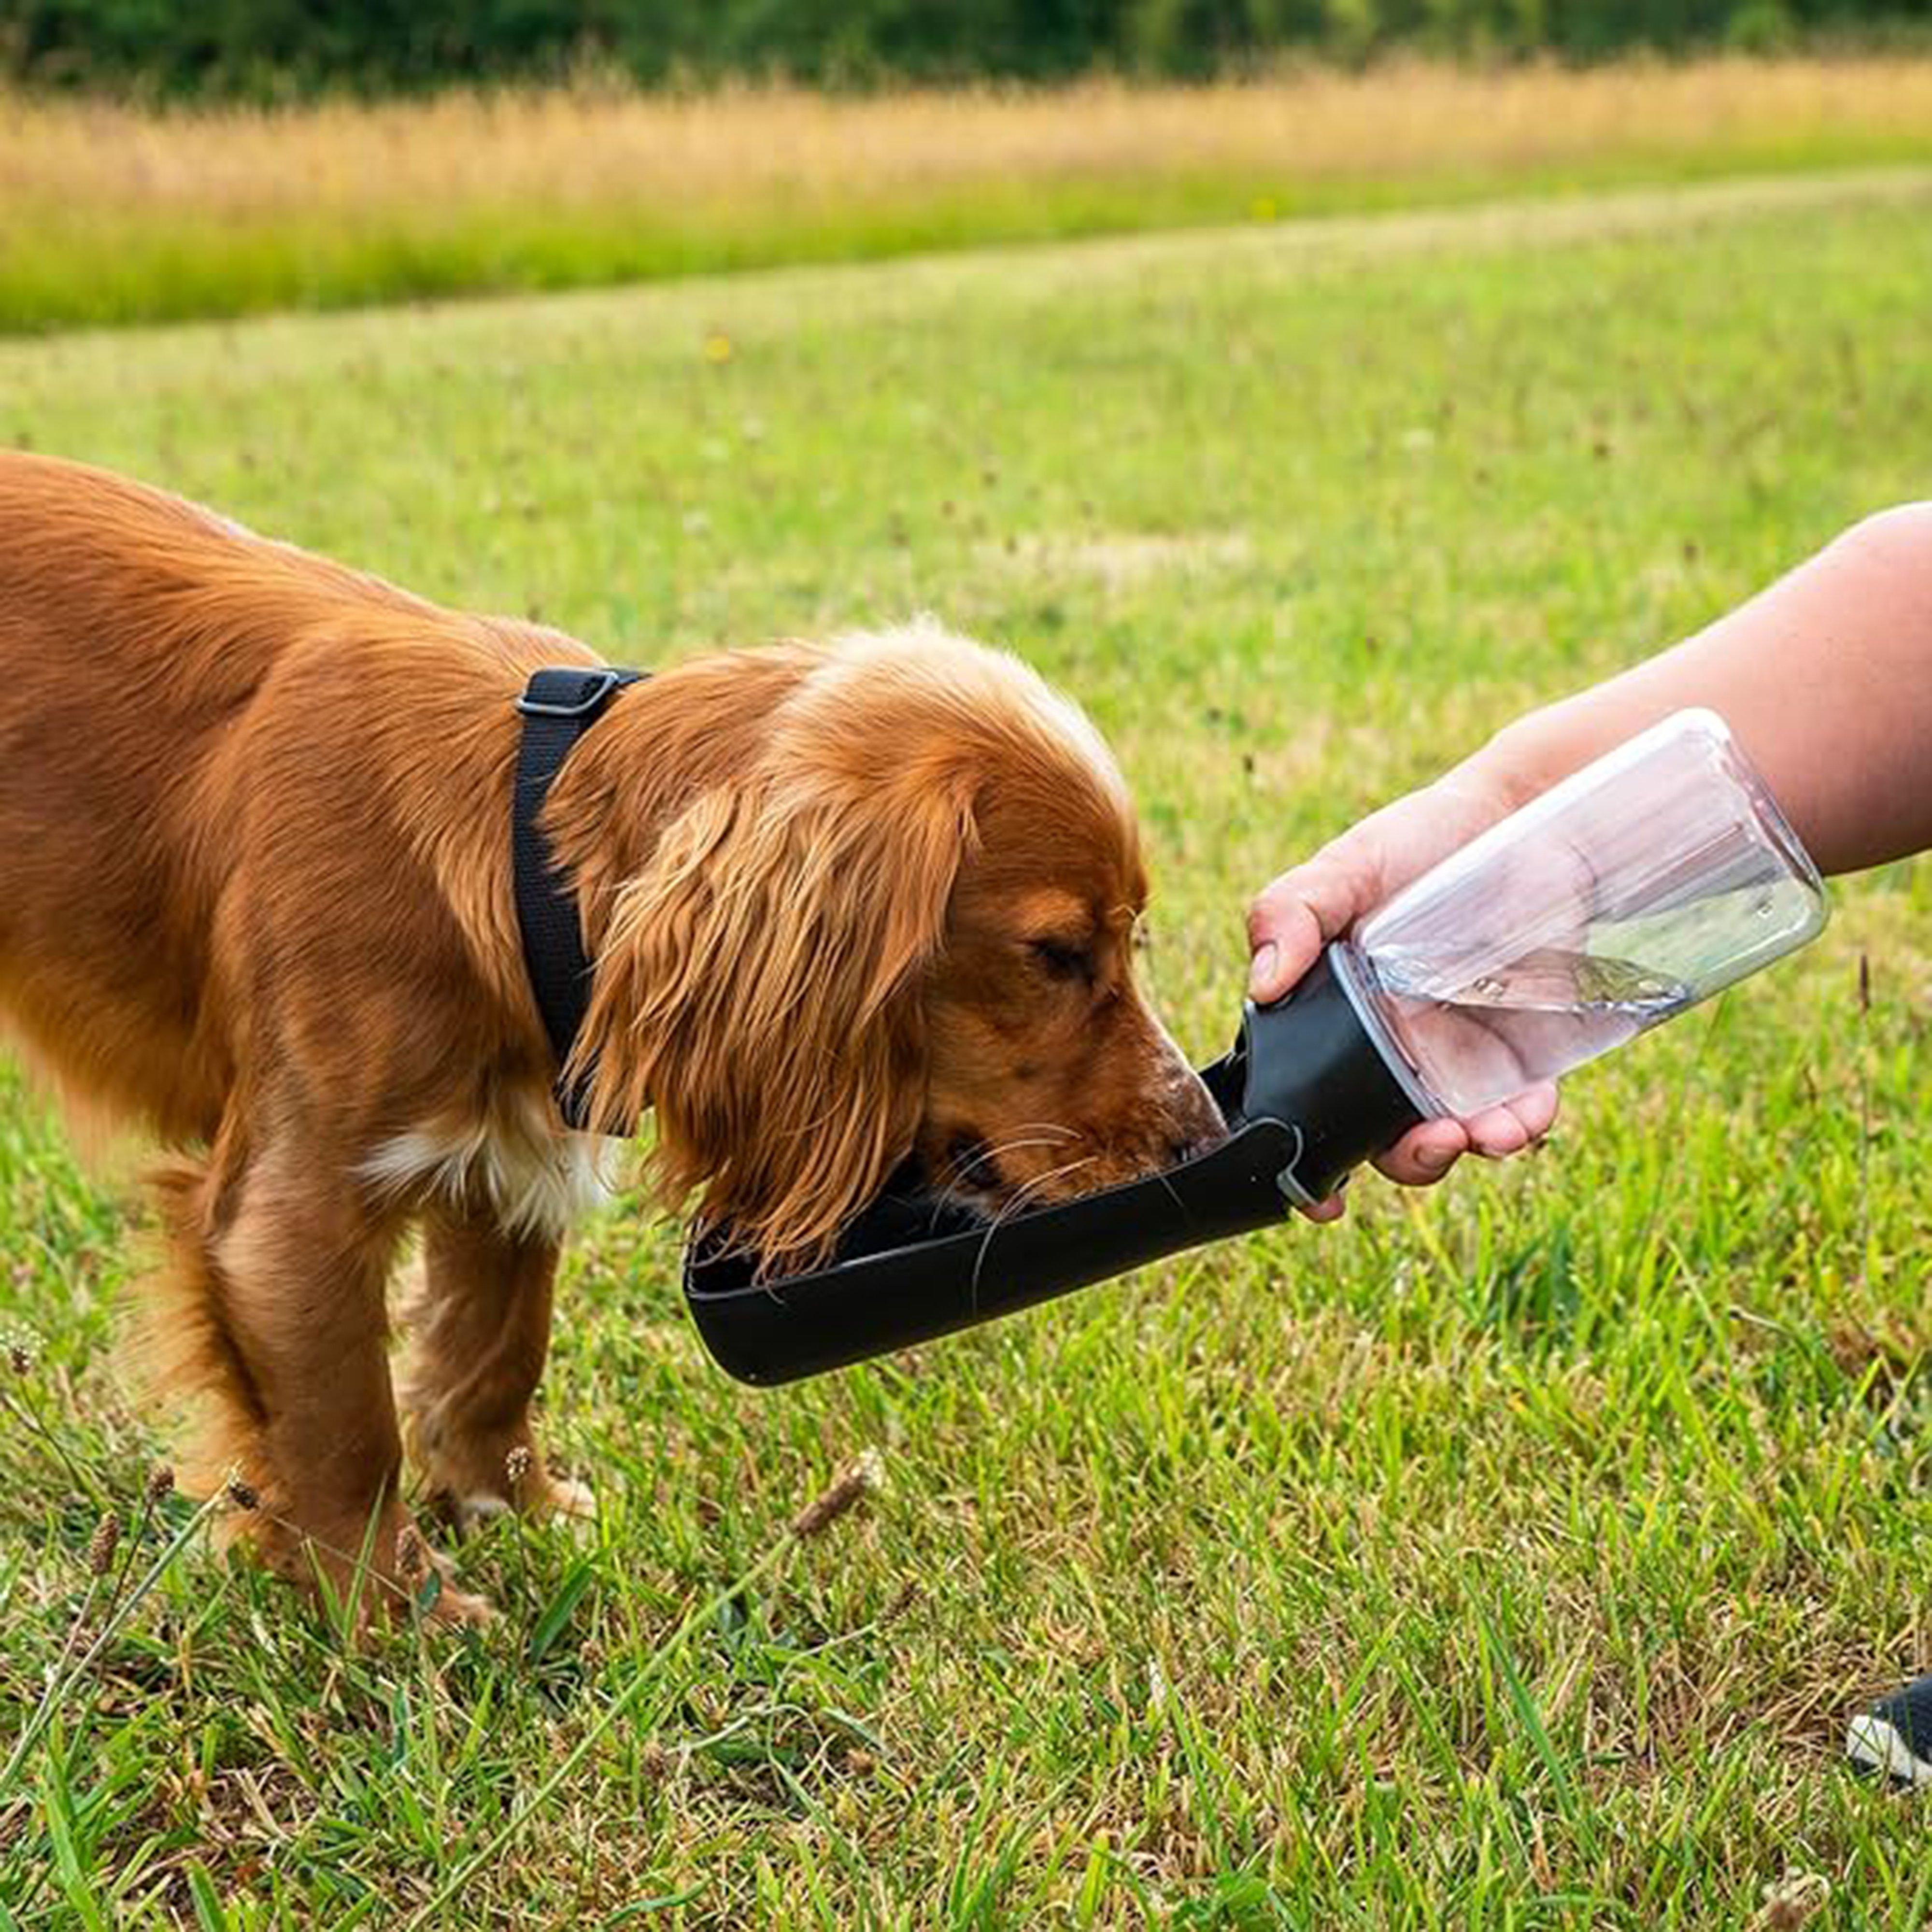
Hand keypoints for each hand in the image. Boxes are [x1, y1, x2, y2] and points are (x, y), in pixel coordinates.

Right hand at [1246, 771, 1559, 1218]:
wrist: (1525, 819)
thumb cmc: (1421, 839)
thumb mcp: (1345, 867)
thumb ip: (1290, 911)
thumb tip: (1263, 982)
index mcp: (1328, 1022)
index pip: (1306, 1104)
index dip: (1307, 1163)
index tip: (1321, 1198)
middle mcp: (1387, 1053)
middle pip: (1382, 1140)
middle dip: (1407, 1161)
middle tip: (1430, 1142)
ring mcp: (1454, 1058)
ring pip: (1452, 1135)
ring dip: (1467, 1151)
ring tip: (1489, 1134)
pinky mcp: (1518, 1054)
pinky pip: (1520, 1110)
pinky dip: (1524, 1125)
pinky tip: (1528, 1114)